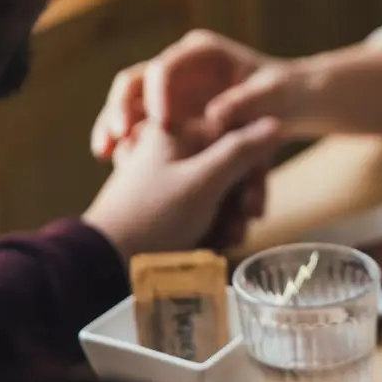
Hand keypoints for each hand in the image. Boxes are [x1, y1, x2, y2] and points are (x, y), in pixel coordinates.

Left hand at [82, 117, 282, 258]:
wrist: (107, 259)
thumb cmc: (153, 216)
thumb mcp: (203, 181)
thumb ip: (241, 151)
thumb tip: (275, 122)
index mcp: (177, 130)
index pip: (235, 135)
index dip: (252, 168)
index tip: (253, 200)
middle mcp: (173, 149)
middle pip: (229, 166)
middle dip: (240, 200)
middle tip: (242, 225)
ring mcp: (169, 177)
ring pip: (219, 191)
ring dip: (229, 218)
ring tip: (225, 241)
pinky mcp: (166, 204)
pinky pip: (202, 209)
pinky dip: (212, 226)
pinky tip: (212, 245)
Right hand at [90, 30, 305, 224]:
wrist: (289, 103)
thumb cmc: (284, 94)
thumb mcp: (274, 96)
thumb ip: (248, 102)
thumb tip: (215, 115)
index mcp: (201, 53)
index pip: (166, 66)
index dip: (158, 93)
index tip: (162, 124)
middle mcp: (179, 67)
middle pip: (135, 81)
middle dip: (121, 107)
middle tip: (117, 136)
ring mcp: (170, 90)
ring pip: (129, 104)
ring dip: (113, 126)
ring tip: (105, 154)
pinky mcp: (167, 114)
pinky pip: (138, 126)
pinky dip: (125, 142)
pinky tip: (116, 163)